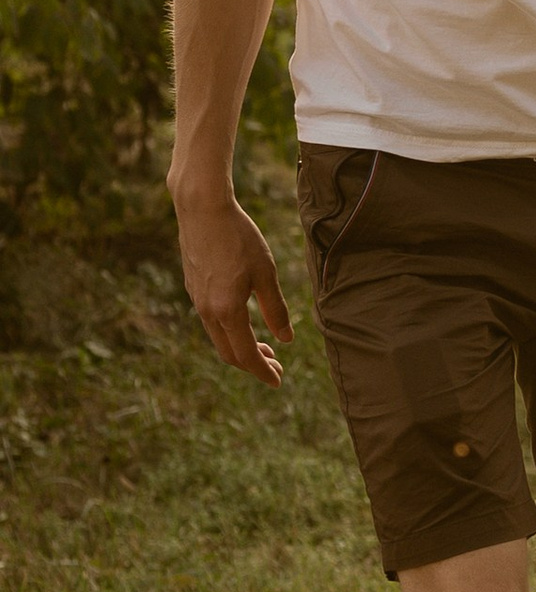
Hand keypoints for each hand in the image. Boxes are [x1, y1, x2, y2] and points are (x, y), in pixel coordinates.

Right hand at [173, 185, 291, 385]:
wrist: (202, 210)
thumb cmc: (239, 238)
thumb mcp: (265, 273)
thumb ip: (275, 309)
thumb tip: (286, 340)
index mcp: (227, 311)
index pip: (246, 355)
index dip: (263, 372)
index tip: (278, 382)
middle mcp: (207, 311)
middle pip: (229, 353)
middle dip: (254, 364)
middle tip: (277, 367)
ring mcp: (196, 300)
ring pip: (218, 338)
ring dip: (242, 348)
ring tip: (266, 348)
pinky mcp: (193, 288)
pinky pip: (211, 321)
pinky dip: (230, 332)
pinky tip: (245, 323)